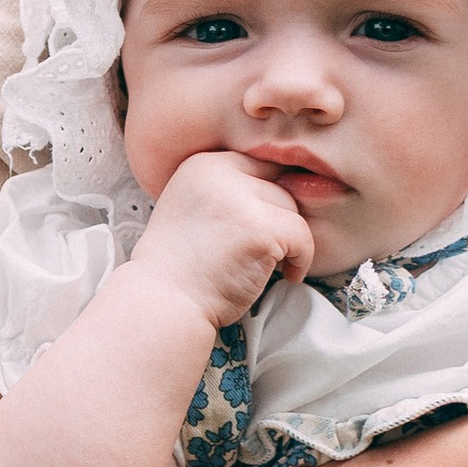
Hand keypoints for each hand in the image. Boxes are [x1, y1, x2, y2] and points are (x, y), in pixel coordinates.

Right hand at [131, 145, 315, 330]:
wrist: (165, 302)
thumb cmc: (180, 268)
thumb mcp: (193, 209)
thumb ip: (226, 193)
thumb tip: (281, 188)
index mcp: (201, 165)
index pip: (257, 164)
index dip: (267, 196)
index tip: (267, 225)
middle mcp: (219, 172)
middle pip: (277, 185)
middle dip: (277, 220)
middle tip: (264, 252)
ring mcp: (241, 199)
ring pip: (292, 209)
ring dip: (289, 240)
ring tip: (270, 265)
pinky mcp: (261, 228)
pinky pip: (302, 236)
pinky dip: (302, 258)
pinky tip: (287, 275)